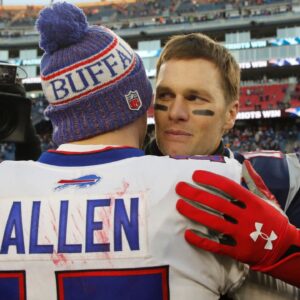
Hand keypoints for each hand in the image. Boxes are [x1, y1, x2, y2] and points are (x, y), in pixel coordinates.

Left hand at [176, 166, 299, 269]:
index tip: (195, 175)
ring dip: (194, 213)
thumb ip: (254, 181)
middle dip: (196, 194)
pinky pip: (216, 246)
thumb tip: (246, 163)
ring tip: (179, 205)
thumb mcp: (267, 198)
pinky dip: (201, 241)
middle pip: (217, 204)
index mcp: (253, 202)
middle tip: (180, 188)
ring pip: (214, 223)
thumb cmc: (272, 219)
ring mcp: (242, 235)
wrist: (285, 249)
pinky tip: (188, 234)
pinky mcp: (238, 251)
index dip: (210, 180)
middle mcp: (247, 217)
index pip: (228, 187)